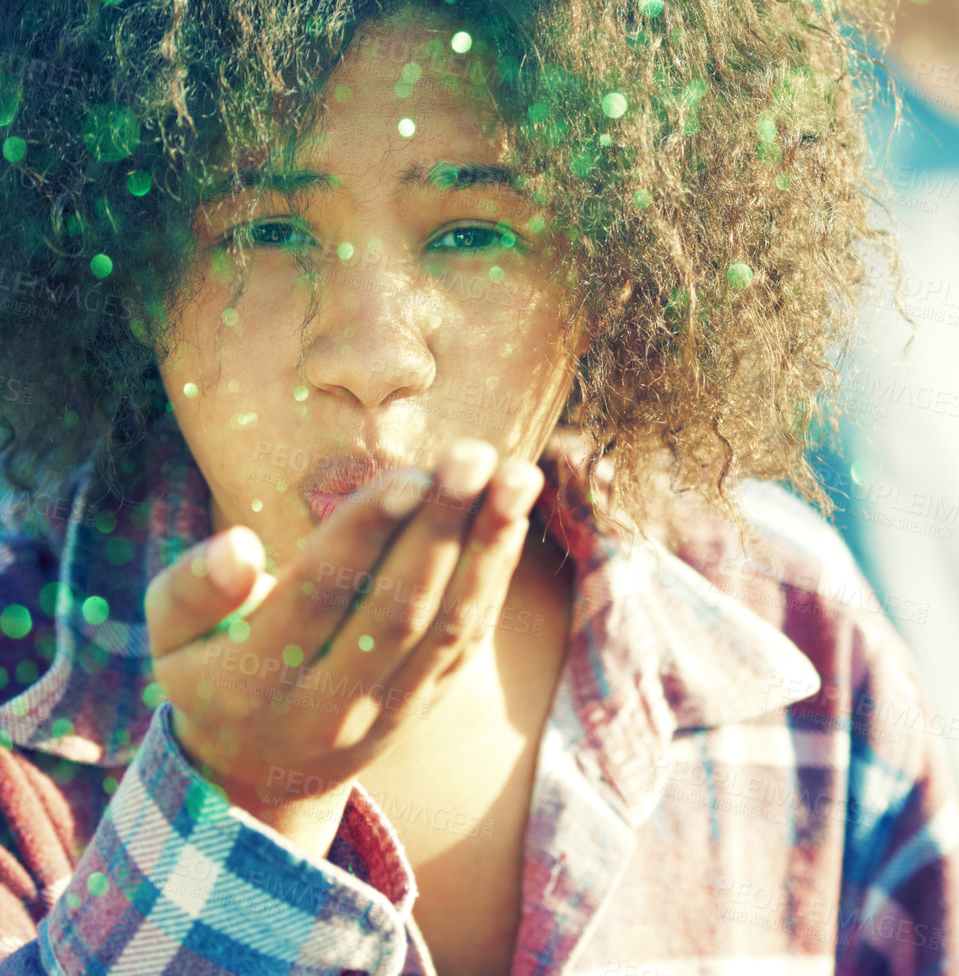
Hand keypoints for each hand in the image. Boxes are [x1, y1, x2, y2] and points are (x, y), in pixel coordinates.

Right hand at [144, 438, 543, 855]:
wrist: (263, 769)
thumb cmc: (211, 669)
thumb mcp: (170, 637)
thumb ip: (190, 590)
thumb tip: (235, 545)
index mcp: (252, 682)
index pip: (317, 599)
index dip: (365, 536)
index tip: (410, 476)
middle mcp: (327, 706)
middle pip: (395, 613)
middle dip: (439, 530)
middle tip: (472, 458)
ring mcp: (388, 709)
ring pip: (447, 628)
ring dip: (488, 548)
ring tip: (519, 476)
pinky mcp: (430, 700)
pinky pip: (469, 638)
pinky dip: (495, 575)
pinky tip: (513, 516)